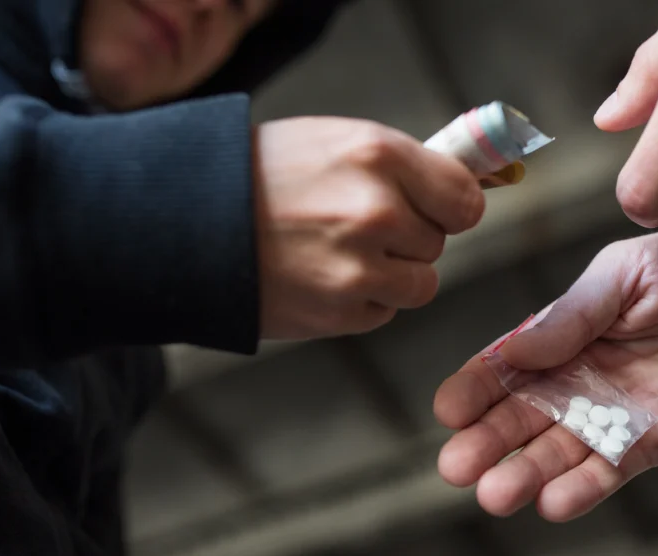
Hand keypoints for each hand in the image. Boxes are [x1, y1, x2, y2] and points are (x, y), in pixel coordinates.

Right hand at [253, 117, 484, 338]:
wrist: (185, 222)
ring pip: (421, 284)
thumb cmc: (263, 174)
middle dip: (408, 237)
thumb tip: (472, 189)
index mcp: (378, 155)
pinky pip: (383, 311)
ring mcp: (359, 267)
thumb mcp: (335, 141)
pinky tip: (320, 277)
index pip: (465, 198)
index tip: (434, 209)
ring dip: (392, 274)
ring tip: (340, 253)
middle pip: (437, 241)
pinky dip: (361, 300)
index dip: (451, 206)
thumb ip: (403, 165)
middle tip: (355, 224)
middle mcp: (377, 211)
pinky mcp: (339, 312)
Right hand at [433, 229, 657, 521]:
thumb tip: (515, 350)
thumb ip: (572, 314)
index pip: (502, 368)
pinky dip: (581, 489)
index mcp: (557, 340)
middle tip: (456, 468)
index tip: (448, 411)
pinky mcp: (649, 444)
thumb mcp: (622, 276)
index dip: (473, 389)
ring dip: (524, 476)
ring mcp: (607, 418)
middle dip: (485, 445)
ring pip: (555, 454)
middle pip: (517, 420)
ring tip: (496, 496)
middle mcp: (572, 383)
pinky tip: (553, 503)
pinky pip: (609, 471)